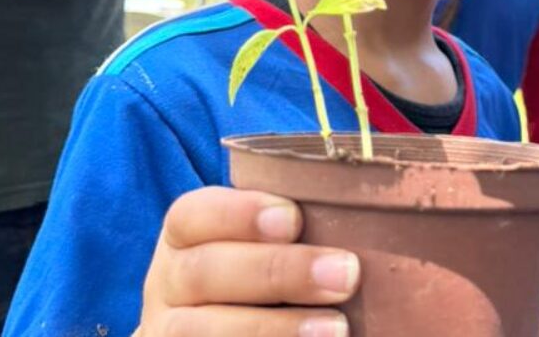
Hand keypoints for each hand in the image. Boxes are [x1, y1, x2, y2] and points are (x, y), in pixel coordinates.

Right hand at [135, 186, 358, 335]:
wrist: (221, 333)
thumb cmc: (263, 272)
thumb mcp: (264, 245)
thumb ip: (295, 230)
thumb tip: (369, 217)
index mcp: (185, 237)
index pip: (193, 214)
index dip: (239, 214)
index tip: (294, 219)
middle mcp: (169, 284)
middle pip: (206, 272)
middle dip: (278, 272)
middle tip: (346, 275)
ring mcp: (171, 331)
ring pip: (205, 330)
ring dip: (274, 328)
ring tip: (338, 328)